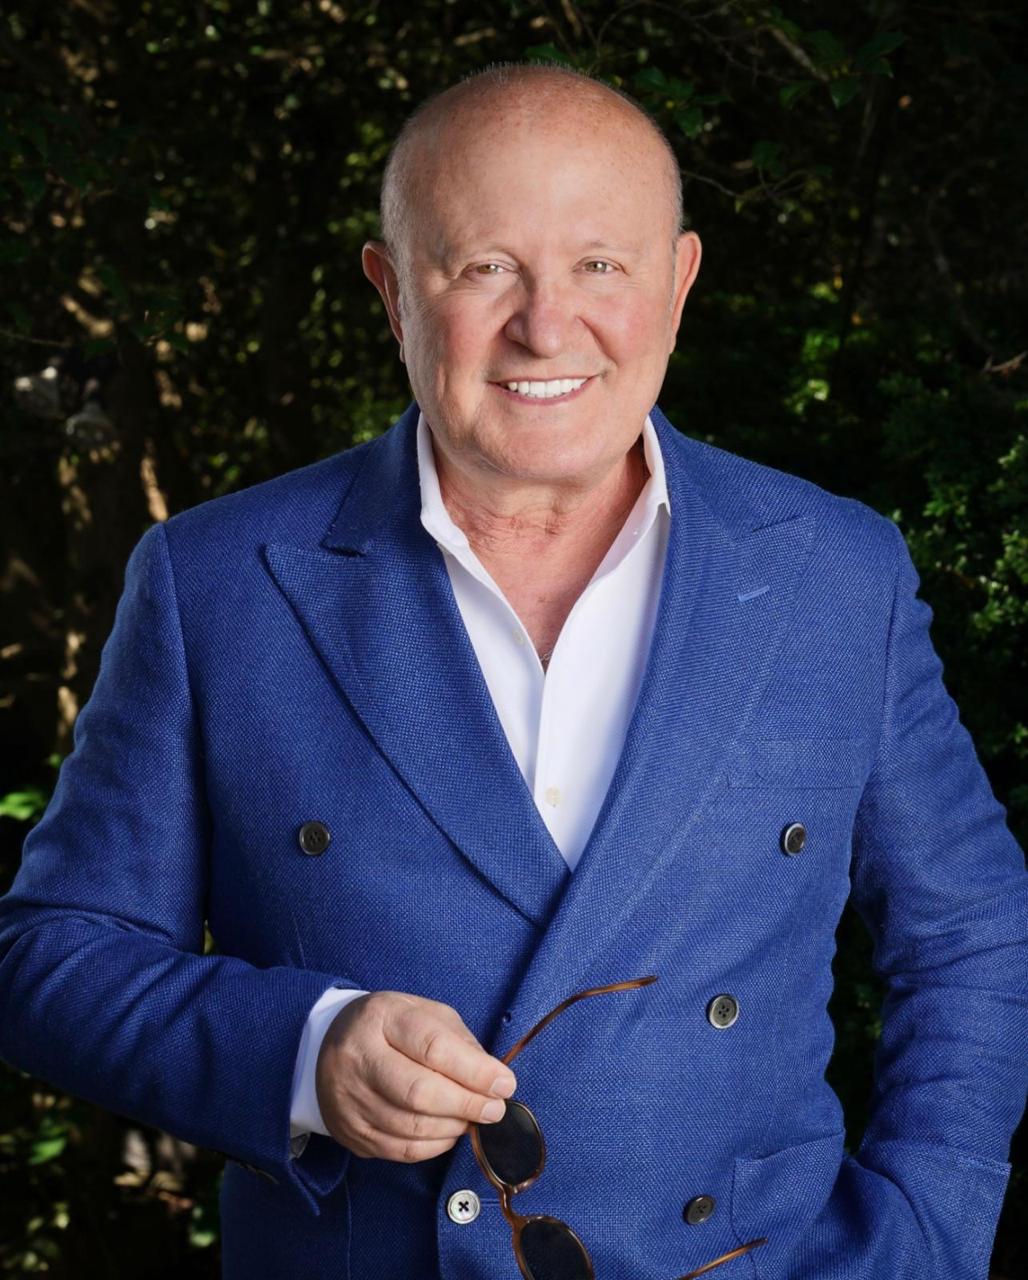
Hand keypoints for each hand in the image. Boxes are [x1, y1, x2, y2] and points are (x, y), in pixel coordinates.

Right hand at [315, 990, 517, 1161]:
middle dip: (467, 1104)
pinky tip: (448, 1131)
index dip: (474, 1071)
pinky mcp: (350, 1131)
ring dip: (453, 1127)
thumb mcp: (424, 1013)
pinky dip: (434, 1145)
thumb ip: (458, 1042)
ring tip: (473, 1118)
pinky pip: (400, 1150)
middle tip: (494, 1109)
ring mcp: (350, 1098)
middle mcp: (359, 1057)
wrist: (328, 1046)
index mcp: (381, 1018)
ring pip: (411, 1126)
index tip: (504, 1083)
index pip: (432, 1047)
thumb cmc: (390, 1027)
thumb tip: (492, 1079)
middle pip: (419, 1093)